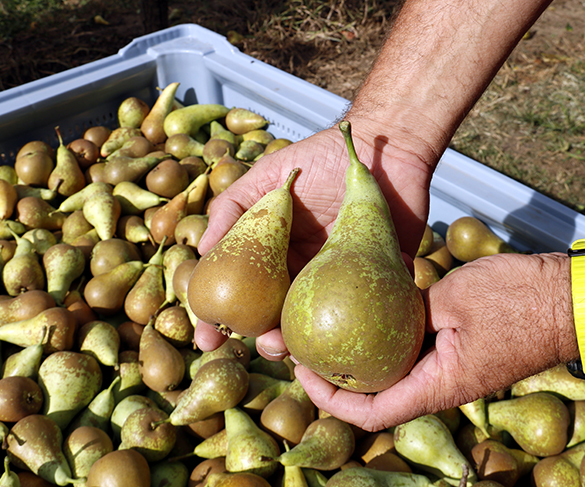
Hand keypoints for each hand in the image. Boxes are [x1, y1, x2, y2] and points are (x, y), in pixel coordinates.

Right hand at [193, 118, 435, 354]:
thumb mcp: (270, 177)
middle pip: (276, 319)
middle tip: (260, 343)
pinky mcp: (373, 284)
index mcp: (276, 256)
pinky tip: (333, 335)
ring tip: (291, 345)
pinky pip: (359, 315)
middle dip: (263, 341)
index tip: (206, 340)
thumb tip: (199, 249)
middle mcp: (303, 274)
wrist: (385, 152)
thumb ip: (233, 207)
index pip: (243, 293)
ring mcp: (336, 281)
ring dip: (299, 344)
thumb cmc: (322, 161)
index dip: (221, 320)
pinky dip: (346, 330)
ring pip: (313, 325)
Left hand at [294, 251, 577, 431]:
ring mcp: (452, 369)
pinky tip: (373, 311)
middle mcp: (442, 386)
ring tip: (331, 329)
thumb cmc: (519, 300)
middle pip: (379, 398)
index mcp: (439, 385)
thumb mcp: (452, 297)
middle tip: (309, 346)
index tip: (304, 370)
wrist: (572, 299)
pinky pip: (415, 353)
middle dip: (340, 378)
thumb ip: (411, 307)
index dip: (332, 399)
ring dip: (364, 358)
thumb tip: (378, 307)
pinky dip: (390, 341)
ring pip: (396, 375)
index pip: (373, 414)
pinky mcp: (459, 351)